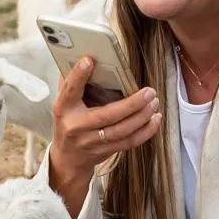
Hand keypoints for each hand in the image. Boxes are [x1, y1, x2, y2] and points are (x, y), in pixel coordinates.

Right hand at [46, 57, 160, 214]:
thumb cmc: (68, 124)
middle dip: (132, 103)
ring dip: (142, 116)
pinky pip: (129, 142)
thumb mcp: (64, 105)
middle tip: (149, 91)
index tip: (90, 60)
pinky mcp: (106, 151)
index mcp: (64, 109)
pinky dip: (146, 131)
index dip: (79, 75)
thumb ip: (72, 84)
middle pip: (107, 115)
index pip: (70, 90)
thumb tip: (85, 58)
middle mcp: (77, 126)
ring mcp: (92, 141)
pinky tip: (155, 118)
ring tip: (154, 102)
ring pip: (122, 130)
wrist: (67, 160)